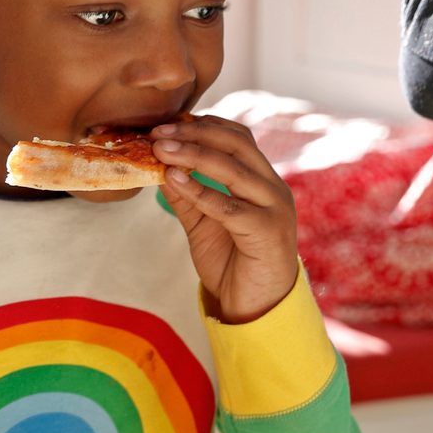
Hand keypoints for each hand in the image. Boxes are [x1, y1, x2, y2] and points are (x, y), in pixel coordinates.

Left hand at [150, 116, 300, 323]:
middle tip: (158, 133)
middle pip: (237, 144)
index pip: (238, 137)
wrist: (257, 308)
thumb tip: (159, 167)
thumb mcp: (203, 224)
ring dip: (193, 155)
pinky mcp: (267, 231)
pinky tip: (174, 180)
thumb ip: (187, 196)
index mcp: (262, 181)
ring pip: (233, 169)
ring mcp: (274, 208)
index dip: (203, 125)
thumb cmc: (233, 265)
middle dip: (194, 133)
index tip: (166, 124)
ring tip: (160, 149)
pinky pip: (229, 206)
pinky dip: (200, 190)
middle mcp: (273, 188)